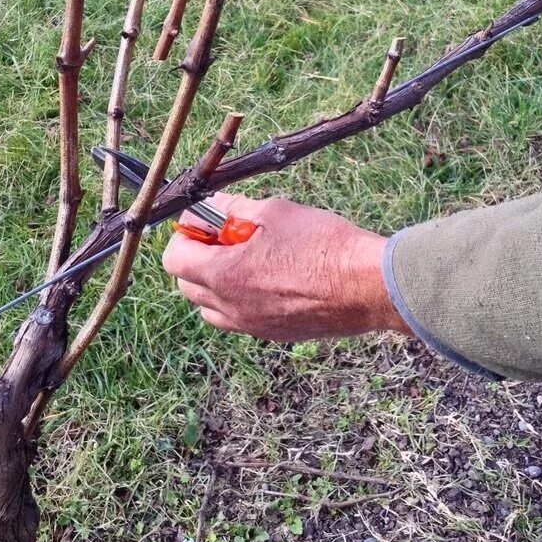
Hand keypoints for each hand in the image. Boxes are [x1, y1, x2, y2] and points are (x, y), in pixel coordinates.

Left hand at [161, 193, 410, 341]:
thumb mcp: (273, 212)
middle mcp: (230, 307)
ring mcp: (251, 326)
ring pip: (210, 307)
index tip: (203, 222)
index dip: (185, 234)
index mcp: (222, 275)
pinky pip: (238, 319)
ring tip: (247, 257)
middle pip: (186, 285)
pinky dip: (239, 299)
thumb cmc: (322, 244)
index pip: (174, 259)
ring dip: (216, 282)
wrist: (367, 285)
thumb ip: (234, 209)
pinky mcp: (273, 335)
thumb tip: (213, 206)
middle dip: (197, 258)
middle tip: (225, 236)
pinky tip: (268, 276)